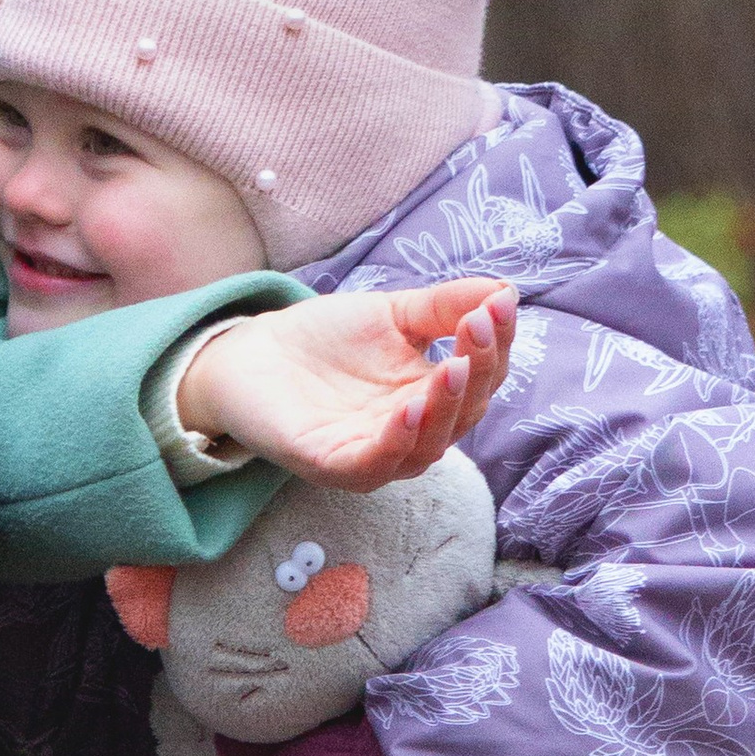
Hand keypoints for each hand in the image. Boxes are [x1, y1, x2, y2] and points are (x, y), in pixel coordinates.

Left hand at [174, 279, 515, 489]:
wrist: (249, 353)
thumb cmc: (325, 339)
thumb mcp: (391, 314)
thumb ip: (443, 306)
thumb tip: (505, 290)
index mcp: (432, 397)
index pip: (481, 378)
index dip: (494, 344)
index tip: (499, 305)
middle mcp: (412, 433)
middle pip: (463, 415)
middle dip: (477, 373)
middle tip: (476, 329)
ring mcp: (373, 454)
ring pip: (427, 447)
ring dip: (445, 409)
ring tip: (454, 368)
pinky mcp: (331, 464)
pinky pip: (373, 464)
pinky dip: (396, 440)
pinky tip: (409, 406)